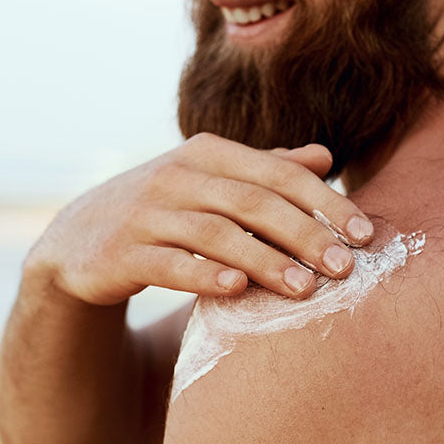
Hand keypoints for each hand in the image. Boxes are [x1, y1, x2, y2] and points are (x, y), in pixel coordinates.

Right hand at [25, 134, 374, 305]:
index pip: (277, 173)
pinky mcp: (120, 253)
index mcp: (207, 152)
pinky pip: (167, 264)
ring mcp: (145, 213)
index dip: (324, 201)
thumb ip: (266, 169)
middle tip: (346, 268)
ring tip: (304, 289)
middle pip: (252, 202)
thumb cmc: (166, 209)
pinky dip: (202, 275)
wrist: (78, 240)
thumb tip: (325, 156)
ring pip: (214, 234)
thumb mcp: (212, 181)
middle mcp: (176, 175)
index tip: (365, 233)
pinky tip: (236, 291)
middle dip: (305, 234)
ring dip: (263, 261)